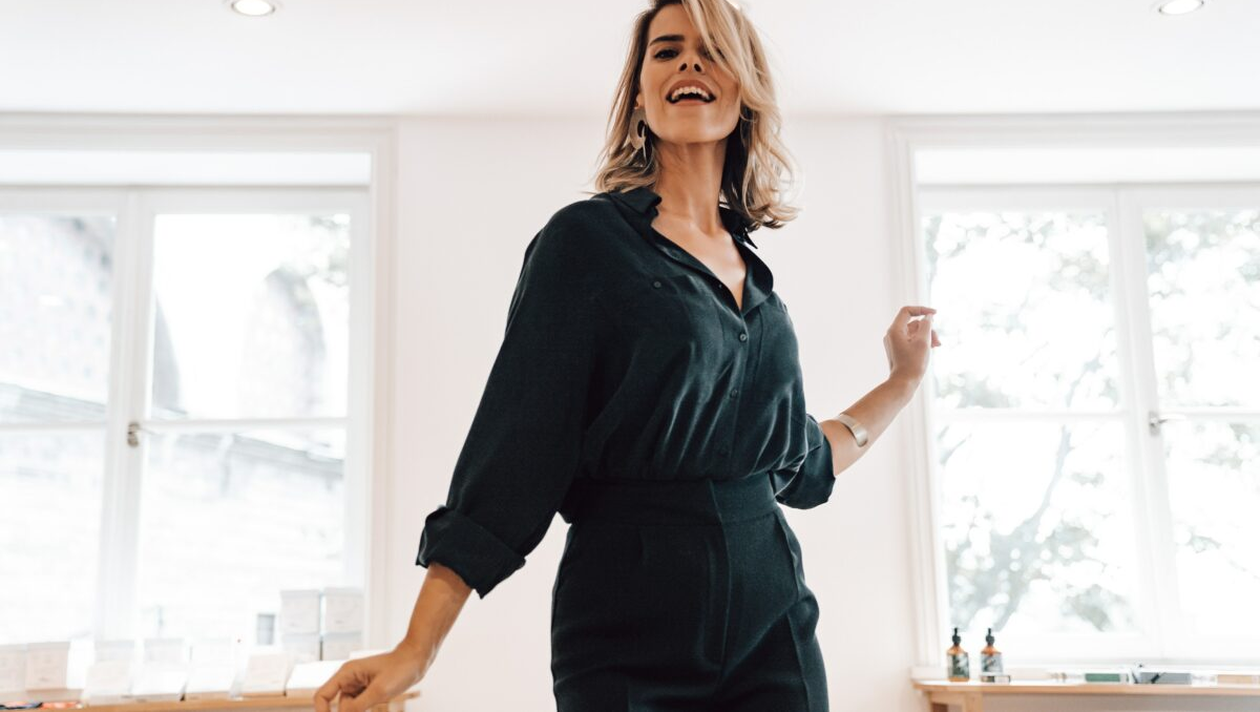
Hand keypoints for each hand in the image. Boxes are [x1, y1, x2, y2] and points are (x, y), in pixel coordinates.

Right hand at [313, 642, 430, 711]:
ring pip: (348, 707)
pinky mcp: (367, 689)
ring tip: (378, 699)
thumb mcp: (379, 691)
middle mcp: (348, 678)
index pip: (322, 696)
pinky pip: (358, 705)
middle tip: (367, 708)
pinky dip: (362, 711)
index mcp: (346, 673)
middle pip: (337, 705)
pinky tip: (378, 703)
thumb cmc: (400, 669)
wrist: (417, 659)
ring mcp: (358, 684)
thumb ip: (357, 707)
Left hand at [883, 305, 939, 385]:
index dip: (922, 310)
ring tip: (937, 346)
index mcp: (894, 330)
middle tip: (938, 341)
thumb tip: (928, 316)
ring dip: (927, 336)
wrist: (903, 384)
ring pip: (914, 332)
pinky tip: (931, 349)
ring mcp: (894, 343)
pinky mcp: (898, 350)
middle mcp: (892, 335)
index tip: (935, 314)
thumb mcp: (923, 342)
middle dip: (928, 329)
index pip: (907, 311)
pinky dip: (921, 342)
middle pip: (913, 323)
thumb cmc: (913, 364)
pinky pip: (911, 340)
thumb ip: (926, 326)